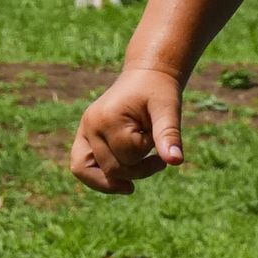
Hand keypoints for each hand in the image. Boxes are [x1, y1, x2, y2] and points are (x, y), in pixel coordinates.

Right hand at [71, 66, 184, 196]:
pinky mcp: (84, 136)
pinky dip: (100, 178)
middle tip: (159, 160)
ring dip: (115, 180)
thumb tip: (176, 161)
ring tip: (133, 181)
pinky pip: (82, 166)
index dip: (148, 154)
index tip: (158, 138)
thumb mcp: (168, 109)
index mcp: (107, 117)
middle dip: (139, 170)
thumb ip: (169, 134)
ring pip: (86, 172)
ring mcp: (83, 130)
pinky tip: (121, 182)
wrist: (146, 75)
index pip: (128, 157)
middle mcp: (89, 124)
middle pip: (111, 169)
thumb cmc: (159, 91)